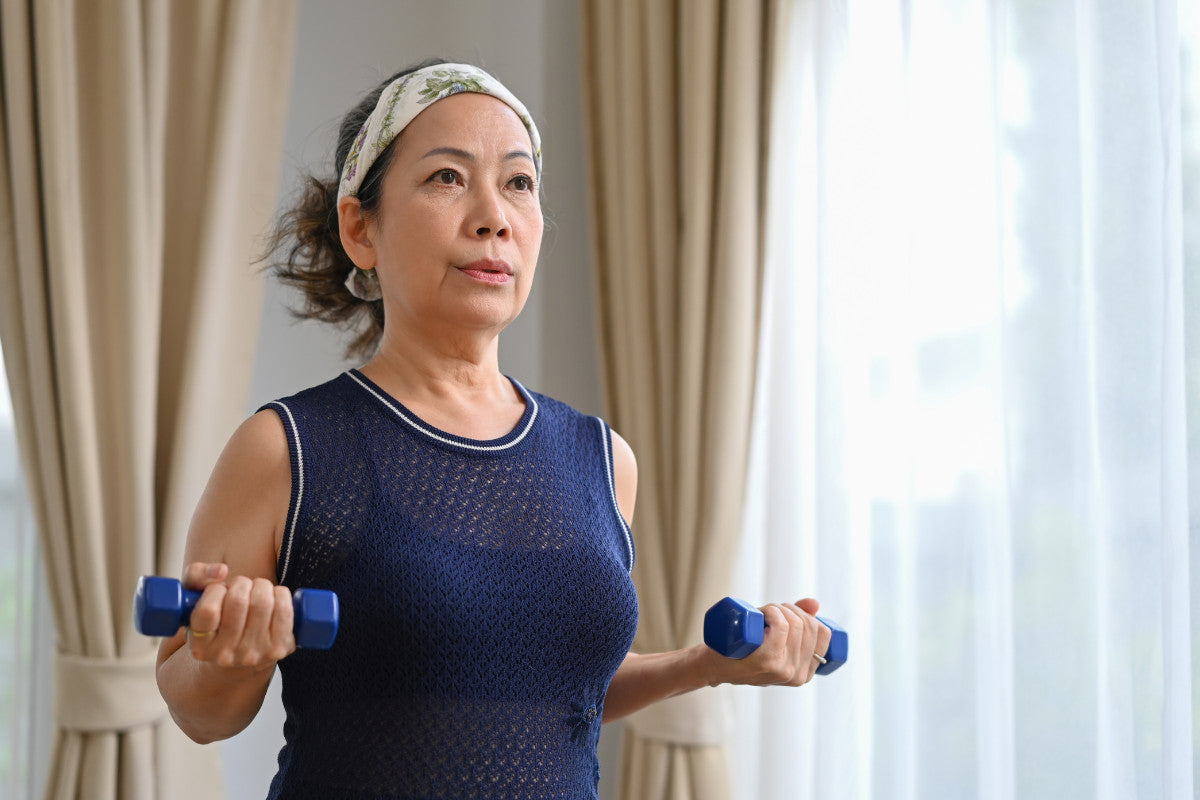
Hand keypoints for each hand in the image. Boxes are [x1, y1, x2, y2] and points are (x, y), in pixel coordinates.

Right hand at [182, 562, 296, 669]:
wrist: (244, 650)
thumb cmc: (218, 617)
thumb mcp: (196, 597)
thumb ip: (197, 575)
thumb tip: (221, 570)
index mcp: (200, 647)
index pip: (208, 610)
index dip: (215, 591)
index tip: (219, 590)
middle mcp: (226, 655)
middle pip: (238, 601)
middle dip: (241, 584)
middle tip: (241, 588)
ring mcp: (255, 654)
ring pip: (262, 601)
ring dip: (261, 586)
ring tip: (256, 592)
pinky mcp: (280, 648)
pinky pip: (284, 609)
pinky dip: (280, 594)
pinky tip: (273, 598)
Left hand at [708, 597, 830, 687]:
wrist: (712, 665)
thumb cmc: (743, 652)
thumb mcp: (775, 643)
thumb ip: (797, 626)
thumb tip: (814, 603)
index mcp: (805, 673)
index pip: (824, 634)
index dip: (807, 616)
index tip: (787, 615)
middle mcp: (798, 675)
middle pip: (809, 625)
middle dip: (789, 609)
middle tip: (768, 613)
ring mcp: (783, 669)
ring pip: (795, 623)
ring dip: (776, 608)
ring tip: (761, 615)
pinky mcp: (768, 660)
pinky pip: (782, 626)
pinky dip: (771, 612)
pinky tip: (761, 615)